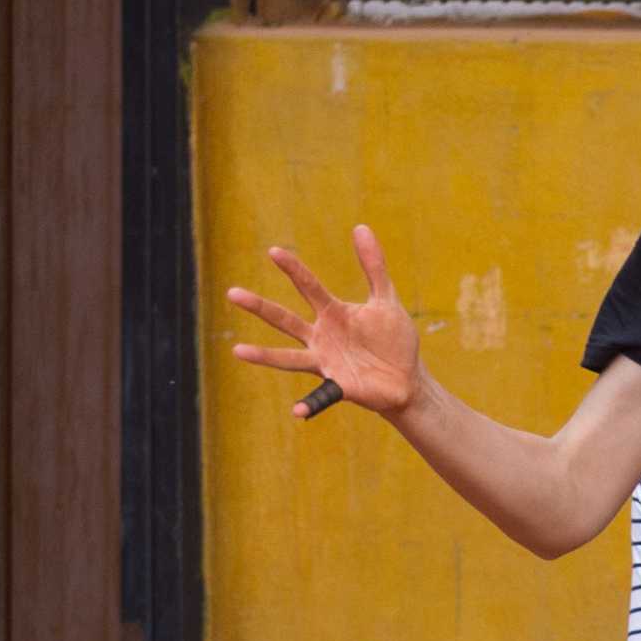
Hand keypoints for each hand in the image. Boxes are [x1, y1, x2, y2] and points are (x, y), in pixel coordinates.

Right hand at [225, 223, 423, 419]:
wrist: (408, 379)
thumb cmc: (393, 340)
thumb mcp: (386, 299)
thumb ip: (374, 266)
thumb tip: (360, 227)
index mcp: (333, 313)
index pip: (309, 287)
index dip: (293, 269)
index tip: (273, 251)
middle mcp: (321, 337)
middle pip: (286, 319)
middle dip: (260, 307)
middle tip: (232, 293)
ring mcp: (326, 363)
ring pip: (289, 358)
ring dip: (264, 356)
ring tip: (237, 350)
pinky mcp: (338, 387)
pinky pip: (320, 397)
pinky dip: (308, 405)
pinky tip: (296, 412)